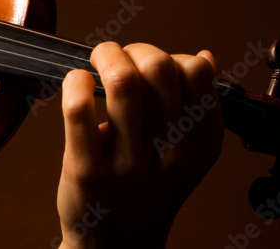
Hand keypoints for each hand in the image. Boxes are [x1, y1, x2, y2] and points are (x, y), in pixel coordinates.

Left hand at [55, 42, 222, 248]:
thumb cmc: (146, 189)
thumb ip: (195, 107)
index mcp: (200, 145)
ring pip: (121, 81)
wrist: (116, 246)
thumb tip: (204, 57)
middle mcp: (169, 154)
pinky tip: (76, 83)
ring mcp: (127, 163)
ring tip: (95, 64)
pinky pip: (79, 108)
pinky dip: (74, 81)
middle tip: (116, 60)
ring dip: (104, 56)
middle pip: (158, 68)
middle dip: (132, 50)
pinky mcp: (86, 169)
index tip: (149, 66)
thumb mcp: (185, 153)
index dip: (169, 55)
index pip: (196, 73)